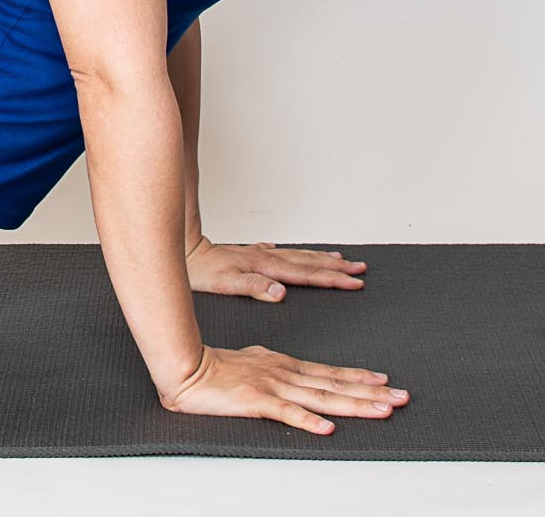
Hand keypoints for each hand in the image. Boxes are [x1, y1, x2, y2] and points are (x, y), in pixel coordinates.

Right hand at [159, 343, 409, 434]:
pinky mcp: (255, 400)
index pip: (329, 373)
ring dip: (353, 405)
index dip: (358, 378)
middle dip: (371, 393)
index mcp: (283, 366)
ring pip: (321, 397)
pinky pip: (285, 413)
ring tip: (382, 410)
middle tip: (402, 397)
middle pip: (335, 385)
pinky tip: (327, 429)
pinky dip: (307, 421)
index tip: (384, 381)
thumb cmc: (214, 368)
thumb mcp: (252, 363)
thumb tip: (294, 379)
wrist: (184, 367)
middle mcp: (284, 374)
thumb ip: (274, 371)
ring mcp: (272, 386)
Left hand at [184, 235, 367, 300]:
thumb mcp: (225, 283)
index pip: (307, 275)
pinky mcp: (251, 254)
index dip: (333, 280)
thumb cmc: (201, 271)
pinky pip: (283, 254)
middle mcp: (267, 258)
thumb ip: (254, 287)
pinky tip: (299, 255)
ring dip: (322, 258)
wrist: (184, 252)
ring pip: (299, 256)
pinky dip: (297, 255)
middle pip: (310, 263)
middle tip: (361, 269)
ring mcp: (260, 255)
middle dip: (337, 268)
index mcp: (266, 267)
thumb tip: (280, 293)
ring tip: (343, 259)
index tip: (355, 282)